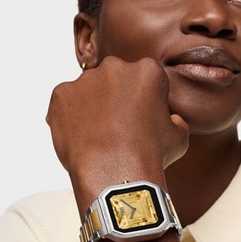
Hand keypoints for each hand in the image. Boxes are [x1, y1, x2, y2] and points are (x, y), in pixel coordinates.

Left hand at [46, 56, 188, 210]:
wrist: (116, 174)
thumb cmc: (151, 155)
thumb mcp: (179, 136)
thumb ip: (174, 119)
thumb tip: (169, 118)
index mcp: (148, 71)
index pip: (146, 79)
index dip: (145, 100)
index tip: (142, 118)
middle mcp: (115, 67)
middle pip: (115, 79)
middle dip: (117, 97)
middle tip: (119, 127)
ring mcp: (85, 80)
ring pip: (89, 90)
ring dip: (93, 107)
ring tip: (99, 136)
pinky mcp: (61, 94)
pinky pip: (66, 102)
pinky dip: (71, 117)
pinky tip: (83, 138)